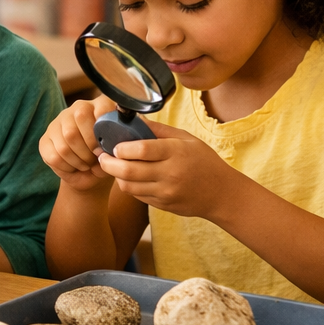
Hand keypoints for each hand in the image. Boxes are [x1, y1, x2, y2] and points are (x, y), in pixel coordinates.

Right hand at [39, 95, 117, 192]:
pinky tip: (73, 167)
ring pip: (67, 139)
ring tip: (86, 165)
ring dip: (79, 159)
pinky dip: (66, 167)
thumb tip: (104, 153)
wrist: (87, 172)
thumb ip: (114, 148)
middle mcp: (76, 109)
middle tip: (96, 158)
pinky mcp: (45, 140)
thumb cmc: (105, 158)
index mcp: (99, 106)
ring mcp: (58, 123)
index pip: (101, 107)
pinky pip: (54, 156)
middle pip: (81, 117)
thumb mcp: (114, 152)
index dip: (105, 128)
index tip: (108, 148)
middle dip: (91, 145)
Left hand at [97, 121, 241, 217]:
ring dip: (116, 176)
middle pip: (129, 170)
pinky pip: (137, 196)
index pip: (141, 149)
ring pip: (129, 186)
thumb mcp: (186, 139)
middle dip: (109, 163)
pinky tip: (129, 178)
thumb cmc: (204, 161)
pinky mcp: (163, 205)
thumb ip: (159, 130)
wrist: (221, 194)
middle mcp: (170, 173)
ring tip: (113, 166)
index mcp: (176, 152)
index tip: (113, 145)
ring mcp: (166, 192)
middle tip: (102, 157)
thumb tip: (134, 120)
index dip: (122, 148)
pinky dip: (129, 186)